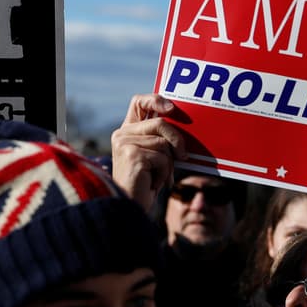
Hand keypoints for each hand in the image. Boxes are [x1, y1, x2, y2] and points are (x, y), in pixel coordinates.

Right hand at [110, 94, 185, 211]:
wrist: (130, 206)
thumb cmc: (145, 183)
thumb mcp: (155, 156)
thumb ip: (162, 139)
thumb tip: (185, 126)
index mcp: (127, 131)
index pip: (139, 102)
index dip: (156, 99)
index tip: (172, 109)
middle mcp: (122, 134)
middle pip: (160, 123)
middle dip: (177, 140)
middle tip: (183, 156)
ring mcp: (124, 144)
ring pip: (163, 143)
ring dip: (169, 163)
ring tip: (157, 176)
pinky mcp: (132, 155)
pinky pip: (162, 158)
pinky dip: (164, 173)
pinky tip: (152, 183)